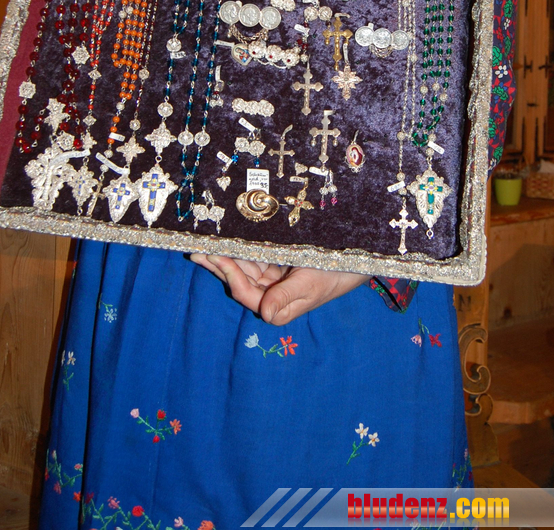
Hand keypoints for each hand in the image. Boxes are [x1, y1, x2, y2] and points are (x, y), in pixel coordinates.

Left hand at [190, 254, 368, 324]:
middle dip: (218, 265)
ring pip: (241, 267)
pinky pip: (251, 256)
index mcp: (278, 307)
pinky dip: (237, 248)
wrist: (356, 259)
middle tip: (197, 248)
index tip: (218, 256)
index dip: (231, 276)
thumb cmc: (335, 272)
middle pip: (238, 280)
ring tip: (201, 242)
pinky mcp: (274, 263)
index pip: (246, 293)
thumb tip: (264, 313)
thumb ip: (287, 297)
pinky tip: (222, 239)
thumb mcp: (312, 284)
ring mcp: (271, 279)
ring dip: (223, 256)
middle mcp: (270, 295)